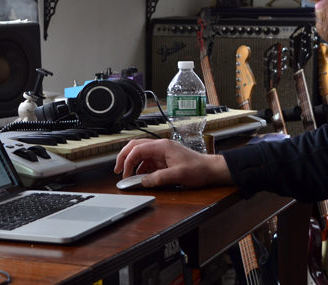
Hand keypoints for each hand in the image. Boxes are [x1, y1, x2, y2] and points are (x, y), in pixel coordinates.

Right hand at [114, 138, 232, 187]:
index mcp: (162, 146)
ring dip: (132, 162)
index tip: (124, 173)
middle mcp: (161, 146)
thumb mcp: (177, 175)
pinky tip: (140, 176)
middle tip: (117, 169)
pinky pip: (148, 161)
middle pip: (136, 146)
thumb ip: (158, 178)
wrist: (210, 170)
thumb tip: (143, 181)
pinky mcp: (165, 159)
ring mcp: (162, 152)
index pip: (137, 149)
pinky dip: (141, 167)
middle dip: (124, 157)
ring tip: (126, 174)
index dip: (127, 161)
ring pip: (141, 153)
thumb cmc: (198, 169)